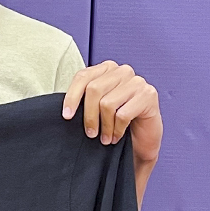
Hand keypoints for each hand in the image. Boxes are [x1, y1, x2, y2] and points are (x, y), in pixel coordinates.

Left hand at [63, 60, 161, 194]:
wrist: (140, 141)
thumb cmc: (115, 124)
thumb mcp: (94, 109)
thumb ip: (83, 100)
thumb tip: (61, 107)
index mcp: (107, 69)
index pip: (83, 76)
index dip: (72, 97)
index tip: (66, 117)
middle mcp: (123, 71)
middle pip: (94, 90)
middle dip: (88, 116)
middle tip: (90, 134)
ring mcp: (138, 82)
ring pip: (107, 103)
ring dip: (104, 126)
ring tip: (104, 137)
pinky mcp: (149, 95)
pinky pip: (123, 114)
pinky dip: (116, 130)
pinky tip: (116, 136)